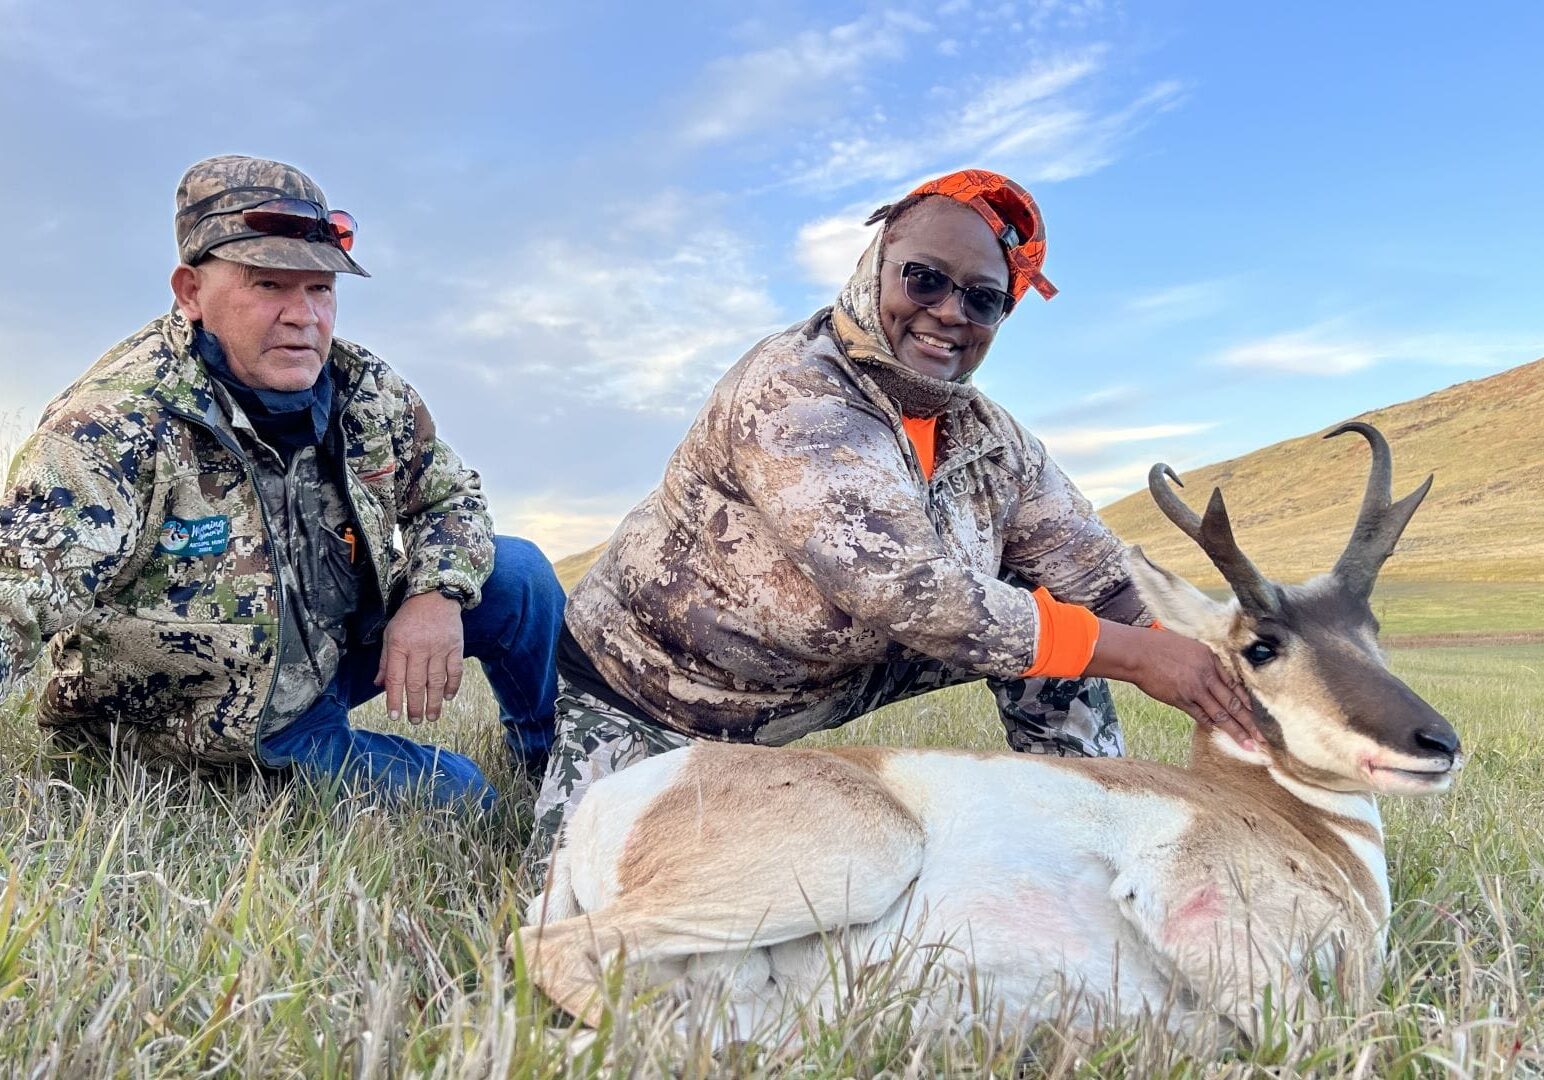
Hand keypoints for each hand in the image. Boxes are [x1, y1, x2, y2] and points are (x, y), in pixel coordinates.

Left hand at [374, 590, 464, 723]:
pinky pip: (455, 670)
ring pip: (436, 681)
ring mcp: (439, 648)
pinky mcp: (455, 646)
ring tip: (432, 717)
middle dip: (415, 706)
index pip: (396, 679)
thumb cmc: (409, 617)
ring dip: (434, 702)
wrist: (435, 595)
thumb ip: (386, 661)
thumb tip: (379, 685)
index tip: (394, 716)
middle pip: (416, 684)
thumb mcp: (390, 634)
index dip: (394, 699)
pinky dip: (452, 685)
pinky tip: (448, 697)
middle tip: (415, 721)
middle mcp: (419, 648)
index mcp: (399, 645)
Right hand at [1088, 621, 1261, 749]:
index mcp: (1211, 660)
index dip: (1249, 703)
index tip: (1260, 717)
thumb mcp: (1191, 646)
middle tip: (1263, 739)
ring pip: (1221, 714)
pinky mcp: (1181, 699)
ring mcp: (1194, 689)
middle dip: (1250, 723)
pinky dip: (1211, 725)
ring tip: (1248, 745)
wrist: (1138, 653)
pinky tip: (1220, 733)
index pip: (1236, 686)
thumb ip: (1206, 661)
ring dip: (1236, 731)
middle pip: (1234, 703)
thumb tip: (1216, 676)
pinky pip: (1200, 715)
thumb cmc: (1160, 645)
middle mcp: (1207, 675)